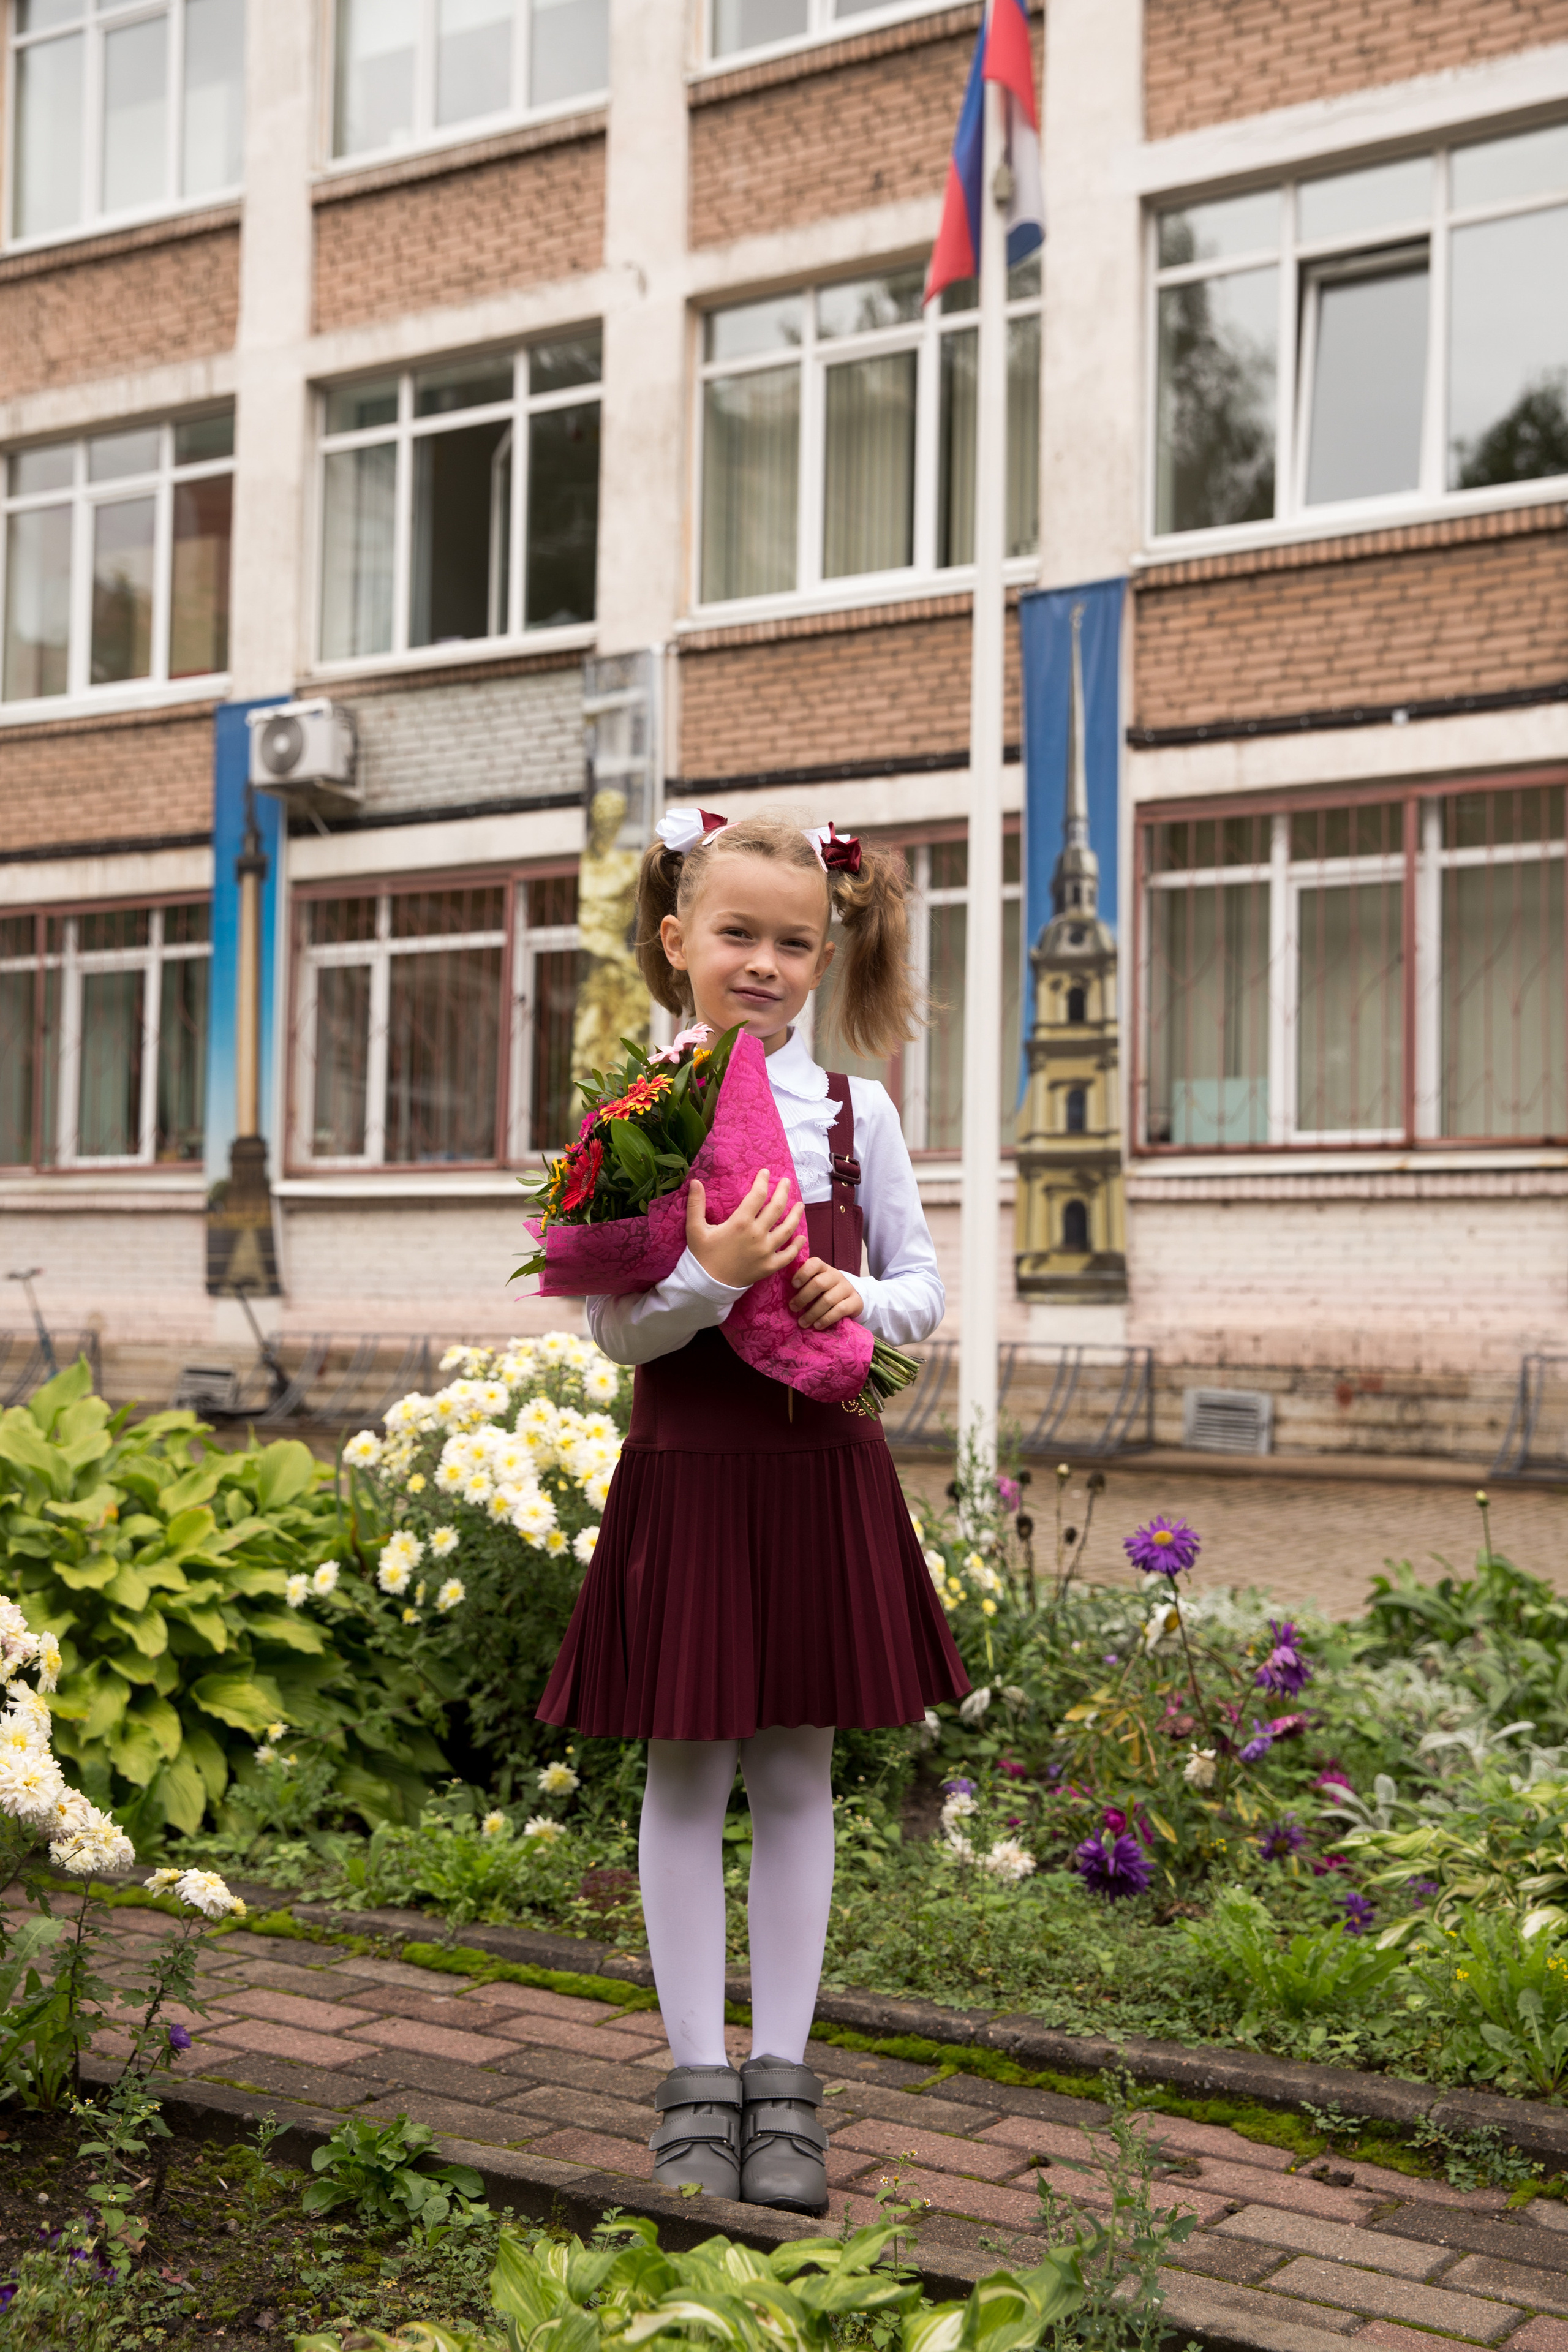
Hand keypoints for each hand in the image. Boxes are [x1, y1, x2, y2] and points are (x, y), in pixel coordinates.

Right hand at [686, 1169, 803, 1289]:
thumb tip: (695, 1181)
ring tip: (800, 1204)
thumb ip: (696, 1204)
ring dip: (796, 1215)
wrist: (707, 1286)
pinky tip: (801, 1237)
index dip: (763, 1181)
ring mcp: (765, 1251)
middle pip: (776, 1208)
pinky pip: (788, 1255)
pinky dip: (797, 1246)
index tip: (766, 1172)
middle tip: (786, 1182)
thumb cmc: (701, 1256)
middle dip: (783, 1192)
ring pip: (787, 1229)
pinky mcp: (769, 1266)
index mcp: (740, 1223)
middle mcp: (757, 1235)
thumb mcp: (695, 1228)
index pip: (757, 1195)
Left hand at [789, 1256, 863, 1330]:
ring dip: (812, 1313)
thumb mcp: (815, 1283)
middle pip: (819, 1283)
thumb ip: (802, 1283)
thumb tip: (781, 1292)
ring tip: (802, 1322)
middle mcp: (835, 1275)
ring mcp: (846, 1288)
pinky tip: (817, 1325)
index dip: (803, 1273)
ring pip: (828, 1299)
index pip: (814, 1263)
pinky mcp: (855, 1301)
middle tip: (793, 1308)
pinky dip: (826, 1319)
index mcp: (823, 1268)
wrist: (851, 1299)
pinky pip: (840, 1310)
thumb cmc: (825, 1291)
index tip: (793, 1285)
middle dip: (803, 1297)